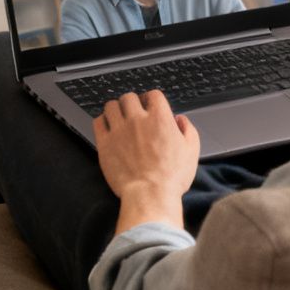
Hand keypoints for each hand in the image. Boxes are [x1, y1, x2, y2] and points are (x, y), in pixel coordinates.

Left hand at [93, 90, 199, 232]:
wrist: (150, 195)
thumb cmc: (171, 177)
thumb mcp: (191, 151)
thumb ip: (188, 129)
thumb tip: (180, 119)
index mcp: (159, 119)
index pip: (153, 94)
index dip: (152, 99)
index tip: (151, 105)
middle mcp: (137, 120)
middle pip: (130, 97)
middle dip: (133, 103)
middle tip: (135, 112)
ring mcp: (119, 130)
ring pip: (111, 105)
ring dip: (116, 109)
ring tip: (120, 118)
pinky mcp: (105, 143)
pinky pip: (98, 121)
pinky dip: (103, 121)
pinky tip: (108, 127)